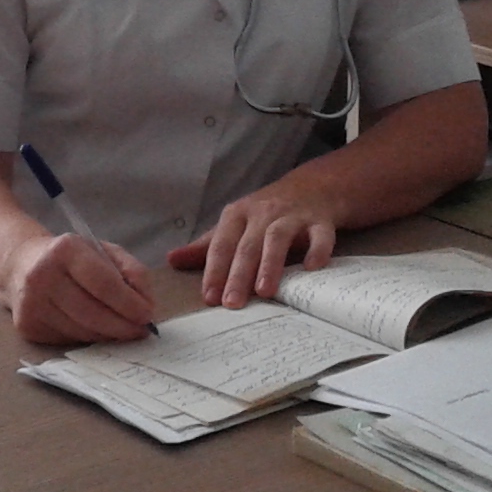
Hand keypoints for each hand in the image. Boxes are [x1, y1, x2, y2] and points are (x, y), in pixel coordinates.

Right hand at [0, 233, 154, 344]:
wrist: (22, 264)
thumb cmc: (71, 258)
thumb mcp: (103, 251)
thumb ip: (131, 271)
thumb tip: (146, 305)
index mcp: (64, 250)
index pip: (103, 283)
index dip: (129, 303)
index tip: (147, 315)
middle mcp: (42, 276)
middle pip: (92, 313)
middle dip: (122, 326)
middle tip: (141, 331)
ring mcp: (31, 303)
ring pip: (81, 331)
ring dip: (108, 336)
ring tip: (122, 331)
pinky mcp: (27, 325)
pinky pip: (68, 340)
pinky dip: (89, 338)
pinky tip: (95, 330)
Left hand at [166, 185, 341, 308]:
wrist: (312, 188)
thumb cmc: (266, 213)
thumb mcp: (234, 224)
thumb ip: (207, 246)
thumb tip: (171, 260)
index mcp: (237, 214)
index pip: (221, 245)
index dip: (214, 271)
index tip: (209, 298)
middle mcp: (262, 212)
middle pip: (247, 245)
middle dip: (238, 275)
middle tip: (232, 303)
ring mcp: (292, 216)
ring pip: (277, 238)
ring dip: (270, 264)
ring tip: (264, 291)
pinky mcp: (320, 221)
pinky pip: (320, 235)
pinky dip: (317, 250)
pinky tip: (310, 268)